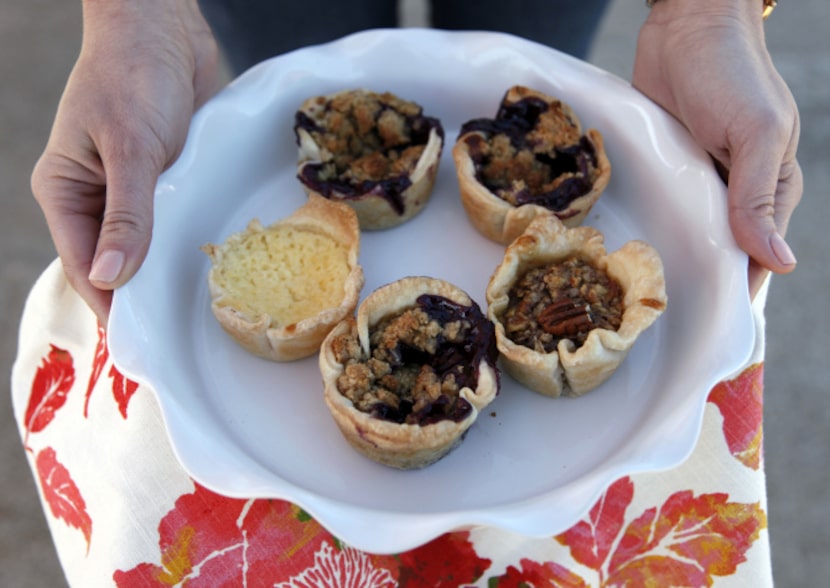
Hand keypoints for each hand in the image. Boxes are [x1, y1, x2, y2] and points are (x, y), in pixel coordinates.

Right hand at [31, 0, 219, 321]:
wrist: (163, 27)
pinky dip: (185, 241)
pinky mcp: (164, 178)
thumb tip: (113, 276)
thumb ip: (127, 213)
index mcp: (65, 192)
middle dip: (141, 297)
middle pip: (115, 263)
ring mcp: (131, 188)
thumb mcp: (130, 148)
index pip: (85, 267)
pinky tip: (210, 265)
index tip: (142, 344)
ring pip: (146, 246)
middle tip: (178, 335)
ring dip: (166, 271)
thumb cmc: (132, 75)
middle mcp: (94, 197)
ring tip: (198, 311)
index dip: (112, 307)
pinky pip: (172, 220)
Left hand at [632, 0, 801, 298]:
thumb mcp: (753, 134)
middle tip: (655, 320)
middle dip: (695, 281)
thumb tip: (779, 263)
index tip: (706, 328)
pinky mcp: (665, 168)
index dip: (734, 292)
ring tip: (633, 296)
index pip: (756, 258)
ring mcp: (696, 182)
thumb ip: (758, 199)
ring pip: (685, 233)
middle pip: (716, 252)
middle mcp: (733, 193)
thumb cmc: (731, 72)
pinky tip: (623, 252)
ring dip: (666, 257)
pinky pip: (659, 206)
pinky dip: (648, 226)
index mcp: (770, 191)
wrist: (686, 26)